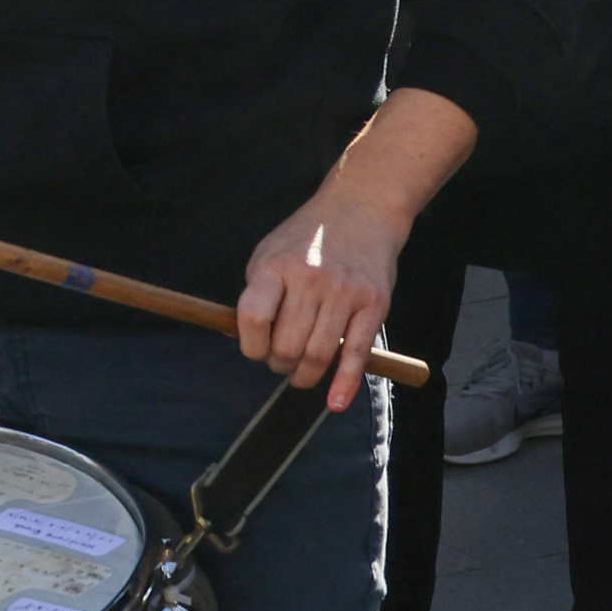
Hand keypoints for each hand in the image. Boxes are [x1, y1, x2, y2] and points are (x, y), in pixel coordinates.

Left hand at [233, 175, 409, 407]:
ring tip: (302, 372)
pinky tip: (335, 402)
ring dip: (305, 376)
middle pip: (287, 345)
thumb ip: (255, 295)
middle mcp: (310, 278)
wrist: (361, 209)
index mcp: (276, 266)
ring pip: (319, 356)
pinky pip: (357, 353)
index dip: (251, 345)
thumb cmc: (306, 239)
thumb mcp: (269, 254)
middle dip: (279, 364)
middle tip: (282, 362)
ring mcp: (344, 291)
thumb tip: (237, 338)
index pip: (254, 318)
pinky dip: (345, 384)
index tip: (256, 350)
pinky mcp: (374, 303)